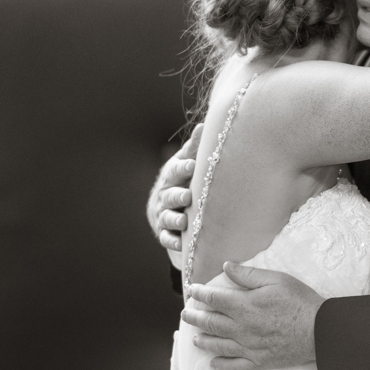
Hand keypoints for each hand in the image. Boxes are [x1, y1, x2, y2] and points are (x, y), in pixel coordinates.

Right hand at [146, 124, 202, 251]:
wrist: (167, 204)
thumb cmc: (183, 179)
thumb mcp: (187, 162)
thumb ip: (195, 148)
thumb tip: (205, 124)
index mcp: (172, 176)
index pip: (176, 171)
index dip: (184, 168)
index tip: (193, 165)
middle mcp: (165, 195)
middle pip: (170, 196)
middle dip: (178, 197)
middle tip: (188, 197)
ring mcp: (164, 215)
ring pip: (167, 218)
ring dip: (175, 220)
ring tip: (184, 222)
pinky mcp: (165, 233)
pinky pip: (168, 239)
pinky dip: (174, 242)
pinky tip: (182, 244)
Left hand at [182, 263, 324, 369]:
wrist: (319, 330)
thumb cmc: (299, 301)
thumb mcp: (276, 279)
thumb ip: (248, 274)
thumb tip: (226, 267)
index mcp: (244, 305)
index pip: (214, 298)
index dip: (200, 293)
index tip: (192, 290)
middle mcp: (241, 328)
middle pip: (211, 323)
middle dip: (195, 317)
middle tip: (186, 314)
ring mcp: (248, 347)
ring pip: (218, 345)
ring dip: (203, 340)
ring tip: (195, 338)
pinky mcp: (259, 361)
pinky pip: (234, 366)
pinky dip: (221, 365)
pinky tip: (214, 363)